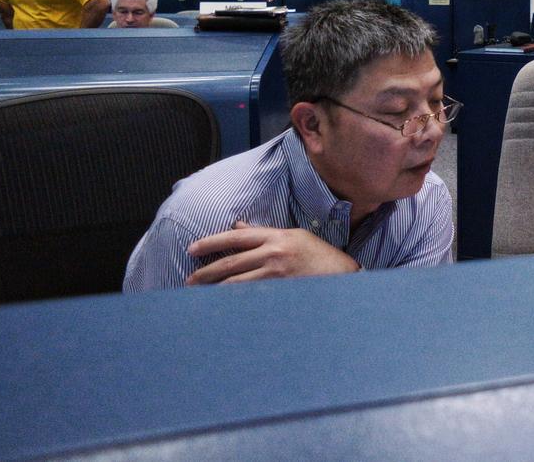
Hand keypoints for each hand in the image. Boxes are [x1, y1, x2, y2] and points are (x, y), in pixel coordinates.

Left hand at [185, 221, 360, 284]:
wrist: (344, 277)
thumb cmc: (320, 256)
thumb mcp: (294, 237)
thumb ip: (264, 234)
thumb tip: (238, 229)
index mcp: (277, 235)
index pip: (236, 237)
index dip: (211, 242)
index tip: (193, 249)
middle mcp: (275, 252)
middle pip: (231, 261)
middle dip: (206, 271)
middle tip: (189, 281)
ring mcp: (277, 273)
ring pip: (236, 281)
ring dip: (214, 289)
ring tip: (199, 295)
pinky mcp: (280, 291)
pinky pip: (249, 297)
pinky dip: (232, 301)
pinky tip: (220, 305)